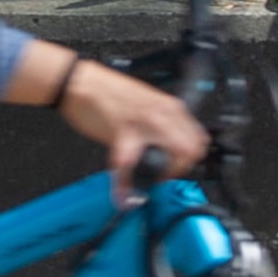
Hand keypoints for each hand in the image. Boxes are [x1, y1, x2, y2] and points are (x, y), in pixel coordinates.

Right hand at [16, 38, 215, 194]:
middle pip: (191, 150)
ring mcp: (144, 123)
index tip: (178, 166)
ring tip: (148, 181)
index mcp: (169, 106)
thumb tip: (167, 145)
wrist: (79, 81)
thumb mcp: (144, 104)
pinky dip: (125, 186)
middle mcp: (162, 113)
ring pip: (170, 157)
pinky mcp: (122, 133)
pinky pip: (129, 166)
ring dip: (162, 176)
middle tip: (163, 176)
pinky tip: (121, 195)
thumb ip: (159, 123)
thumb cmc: (107, 94)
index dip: (191, 158)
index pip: (198, 139)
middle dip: (179, 170)